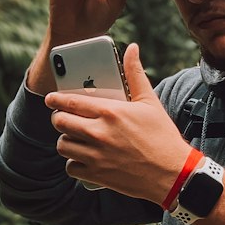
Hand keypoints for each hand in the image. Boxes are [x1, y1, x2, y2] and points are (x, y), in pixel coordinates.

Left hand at [45, 44, 190, 202]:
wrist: (173, 173)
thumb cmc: (162, 136)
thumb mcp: (150, 102)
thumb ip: (135, 74)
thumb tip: (131, 48)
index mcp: (110, 111)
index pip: (70, 102)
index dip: (55, 99)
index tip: (51, 99)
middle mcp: (99, 133)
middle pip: (60, 122)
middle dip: (59, 119)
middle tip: (65, 119)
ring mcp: (96, 155)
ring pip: (62, 146)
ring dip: (67, 141)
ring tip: (75, 138)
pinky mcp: (96, 175)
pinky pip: (70, 167)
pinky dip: (75, 163)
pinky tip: (84, 158)